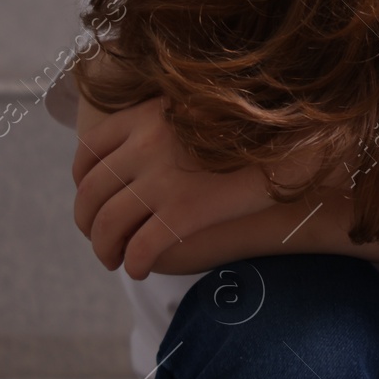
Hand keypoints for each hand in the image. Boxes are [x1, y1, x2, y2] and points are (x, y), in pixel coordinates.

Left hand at [72, 97, 278, 277]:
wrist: (296, 142)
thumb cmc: (257, 128)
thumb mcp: (200, 108)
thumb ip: (167, 122)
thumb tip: (145, 145)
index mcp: (144, 115)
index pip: (88, 151)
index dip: (82, 182)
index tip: (91, 199)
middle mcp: (145, 144)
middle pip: (92, 193)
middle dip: (88, 223)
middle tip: (99, 240)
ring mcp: (162, 178)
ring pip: (108, 224)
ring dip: (104, 249)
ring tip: (114, 260)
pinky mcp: (184, 211)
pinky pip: (141, 247)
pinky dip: (134, 263)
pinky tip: (139, 270)